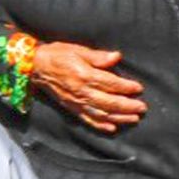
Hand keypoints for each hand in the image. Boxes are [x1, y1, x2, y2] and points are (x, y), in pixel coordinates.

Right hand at [30, 41, 146, 132]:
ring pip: (101, 113)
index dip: (126, 87)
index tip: (138, 88)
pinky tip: (112, 128)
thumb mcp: (78, 50)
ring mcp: (76, 102)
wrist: (36, 67)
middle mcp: (82, 91)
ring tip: (134, 118)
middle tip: (142, 107)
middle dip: (128, 105)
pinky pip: (87, 119)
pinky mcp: (71, 108)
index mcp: (85, 75)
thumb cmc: (57, 55)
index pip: (111, 84)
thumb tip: (116, 57)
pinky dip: (100, 125)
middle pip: (110, 102)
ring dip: (119, 117)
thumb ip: (98, 56)